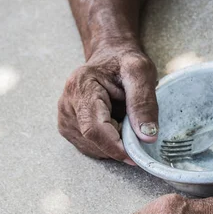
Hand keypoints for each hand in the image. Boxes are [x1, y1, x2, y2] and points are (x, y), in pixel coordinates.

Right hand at [57, 46, 158, 162]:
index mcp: (81, 87)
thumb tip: (147, 136)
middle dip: (118, 144)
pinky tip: (115, 126)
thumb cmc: (124, 62)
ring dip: (114, 144)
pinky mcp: (69, 128)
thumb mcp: (141, 73)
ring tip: (124, 121)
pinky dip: (107, 144)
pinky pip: (90, 147)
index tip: (136, 156)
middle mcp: (67, 104)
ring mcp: (65, 118)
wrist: (110, 58)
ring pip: (92, 148)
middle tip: (135, 128)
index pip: (94, 129)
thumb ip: (144, 102)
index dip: (115, 147)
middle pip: (93, 141)